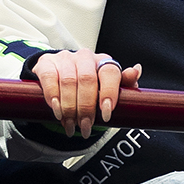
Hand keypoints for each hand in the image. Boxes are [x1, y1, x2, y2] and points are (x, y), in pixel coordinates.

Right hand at [28, 50, 142, 138]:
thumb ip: (124, 82)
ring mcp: (65, 58)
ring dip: (70, 108)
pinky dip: (53, 97)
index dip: (109, 93)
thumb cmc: (88, 84)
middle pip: (87, 80)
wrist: (58, 75)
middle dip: (87, 108)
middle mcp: (85, 57)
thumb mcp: (107, 86)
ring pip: (69, 82)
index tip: (106, 113)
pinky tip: (57, 111)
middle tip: (86, 126)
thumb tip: (136, 70)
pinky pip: (50, 79)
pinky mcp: (47, 63)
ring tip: (71, 125)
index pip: (110, 72)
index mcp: (103, 61)